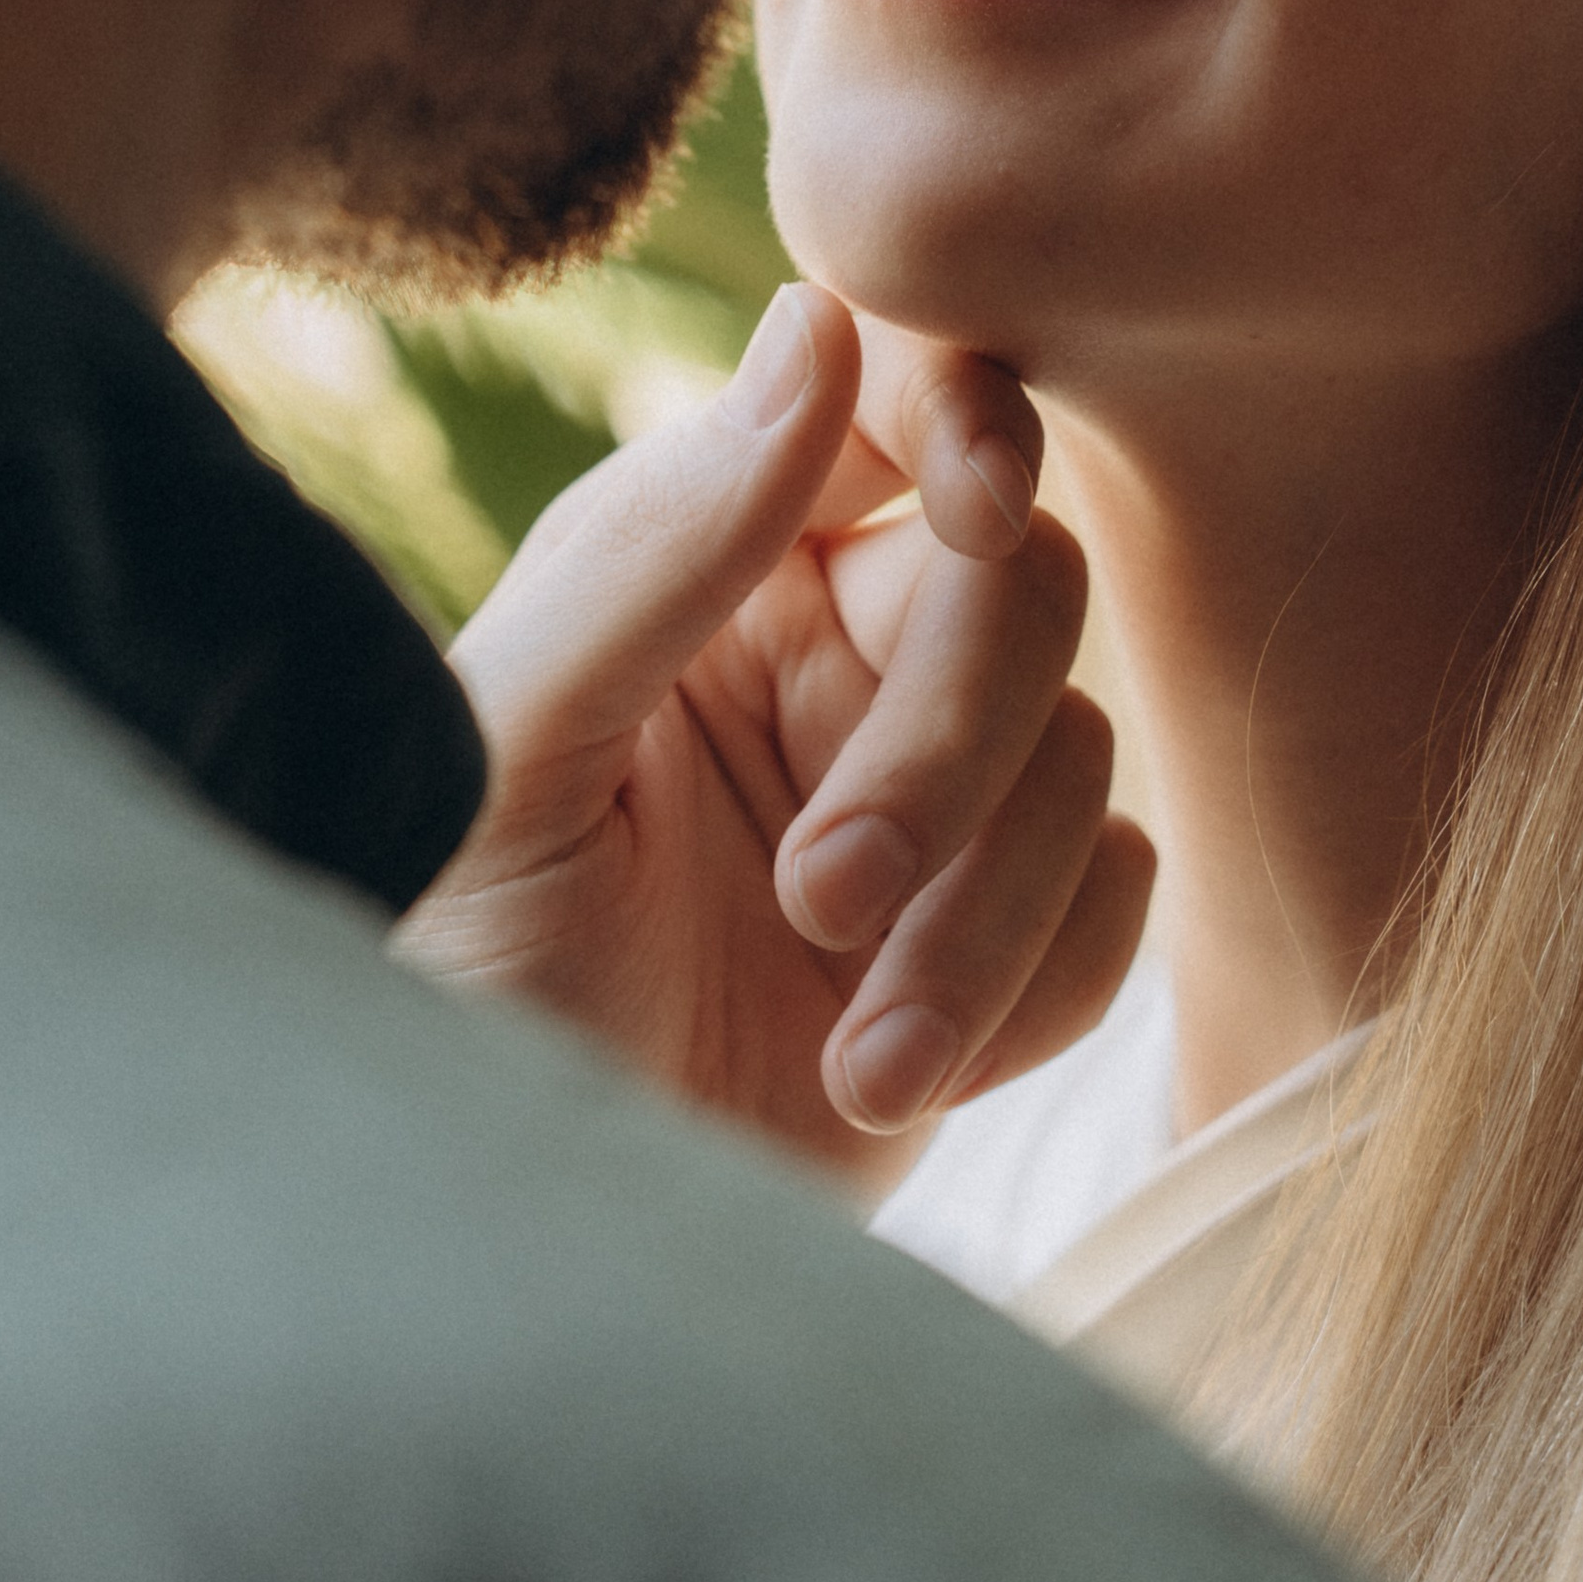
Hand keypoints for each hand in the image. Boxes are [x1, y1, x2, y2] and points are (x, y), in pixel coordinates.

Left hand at [394, 285, 1154, 1192]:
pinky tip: (899, 1078)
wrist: (516, 1258)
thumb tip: (812, 323)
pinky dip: (1034, 992)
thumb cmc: (463, 989)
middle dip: (947, 759)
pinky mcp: (999, 937)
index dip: (967, 427)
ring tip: (854, 1058)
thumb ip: (654, 546)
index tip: (974, 506)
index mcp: (715, 564)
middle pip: (1022, 593)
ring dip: (984, 920)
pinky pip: (1118, 898)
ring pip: (1083, 758)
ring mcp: (932, 797)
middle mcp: (839, 653)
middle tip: (823, 901)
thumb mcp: (508, 758)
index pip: (890, 412)